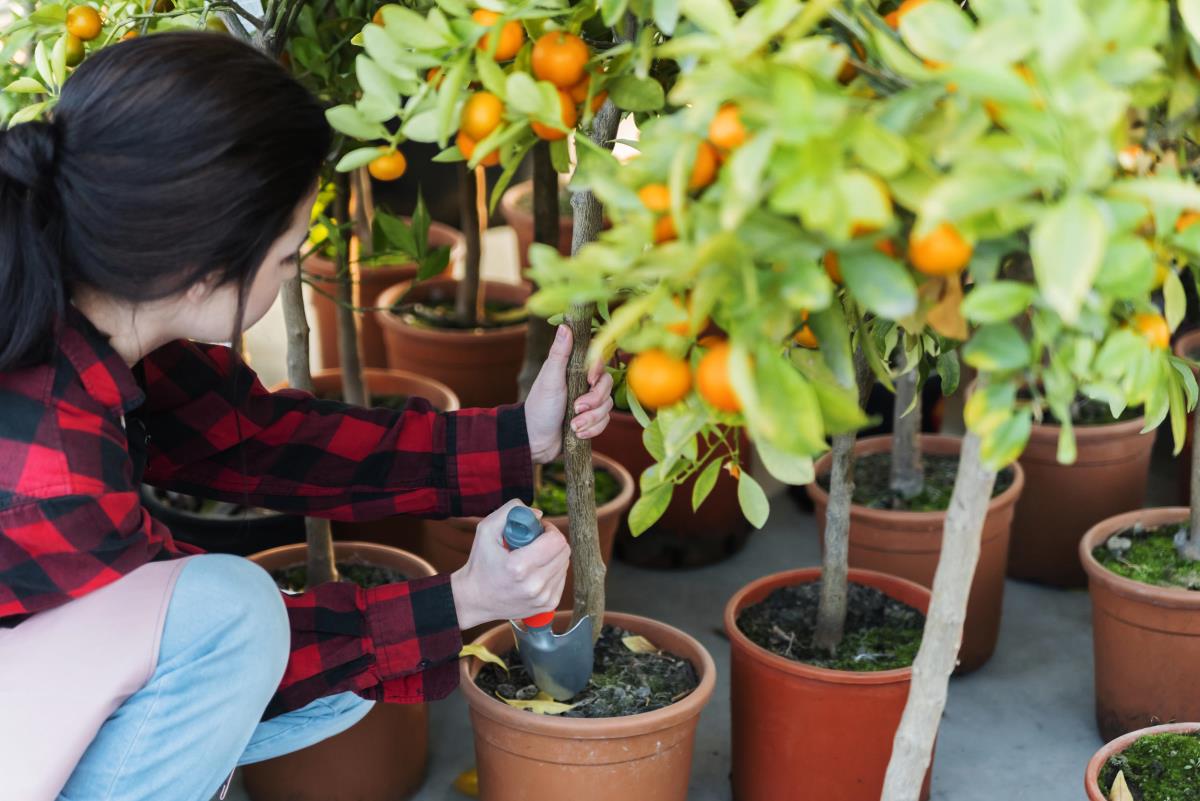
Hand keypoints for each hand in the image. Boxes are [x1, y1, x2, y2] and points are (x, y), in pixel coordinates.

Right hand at [450, 500, 569, 629]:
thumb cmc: (480, 563)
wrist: (475, 600)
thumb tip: (539, 515)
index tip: (538, 529)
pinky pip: (562, 578)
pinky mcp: (548, 605)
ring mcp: (543, 598)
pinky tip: (536, 571)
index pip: (556, 541)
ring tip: (533, 557)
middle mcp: (534, 585)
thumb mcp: (486, 530)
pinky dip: (552, 570)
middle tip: (537, 541)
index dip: (549, 529)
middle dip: (553, 541)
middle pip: (564, 551)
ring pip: (564, 564)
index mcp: (519, 567)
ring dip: (553, 556)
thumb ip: (510, 511)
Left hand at [524, 324, 614, 463]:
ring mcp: (590, 403)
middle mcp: (584, 384)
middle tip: (576, 409)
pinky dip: (592, 429)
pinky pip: (605, 422)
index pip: (598, 362)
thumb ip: (559, 353)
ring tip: (574, 426)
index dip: (598, 370)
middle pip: (607, 386)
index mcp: (574, 370)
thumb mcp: (549, 378)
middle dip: (594, 401)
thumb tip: (565, 326)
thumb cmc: (539, 406)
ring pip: (608, 406)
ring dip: (591, 419)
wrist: (536, 440)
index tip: (590, 379)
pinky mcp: (592, 420)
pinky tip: (577, 433)